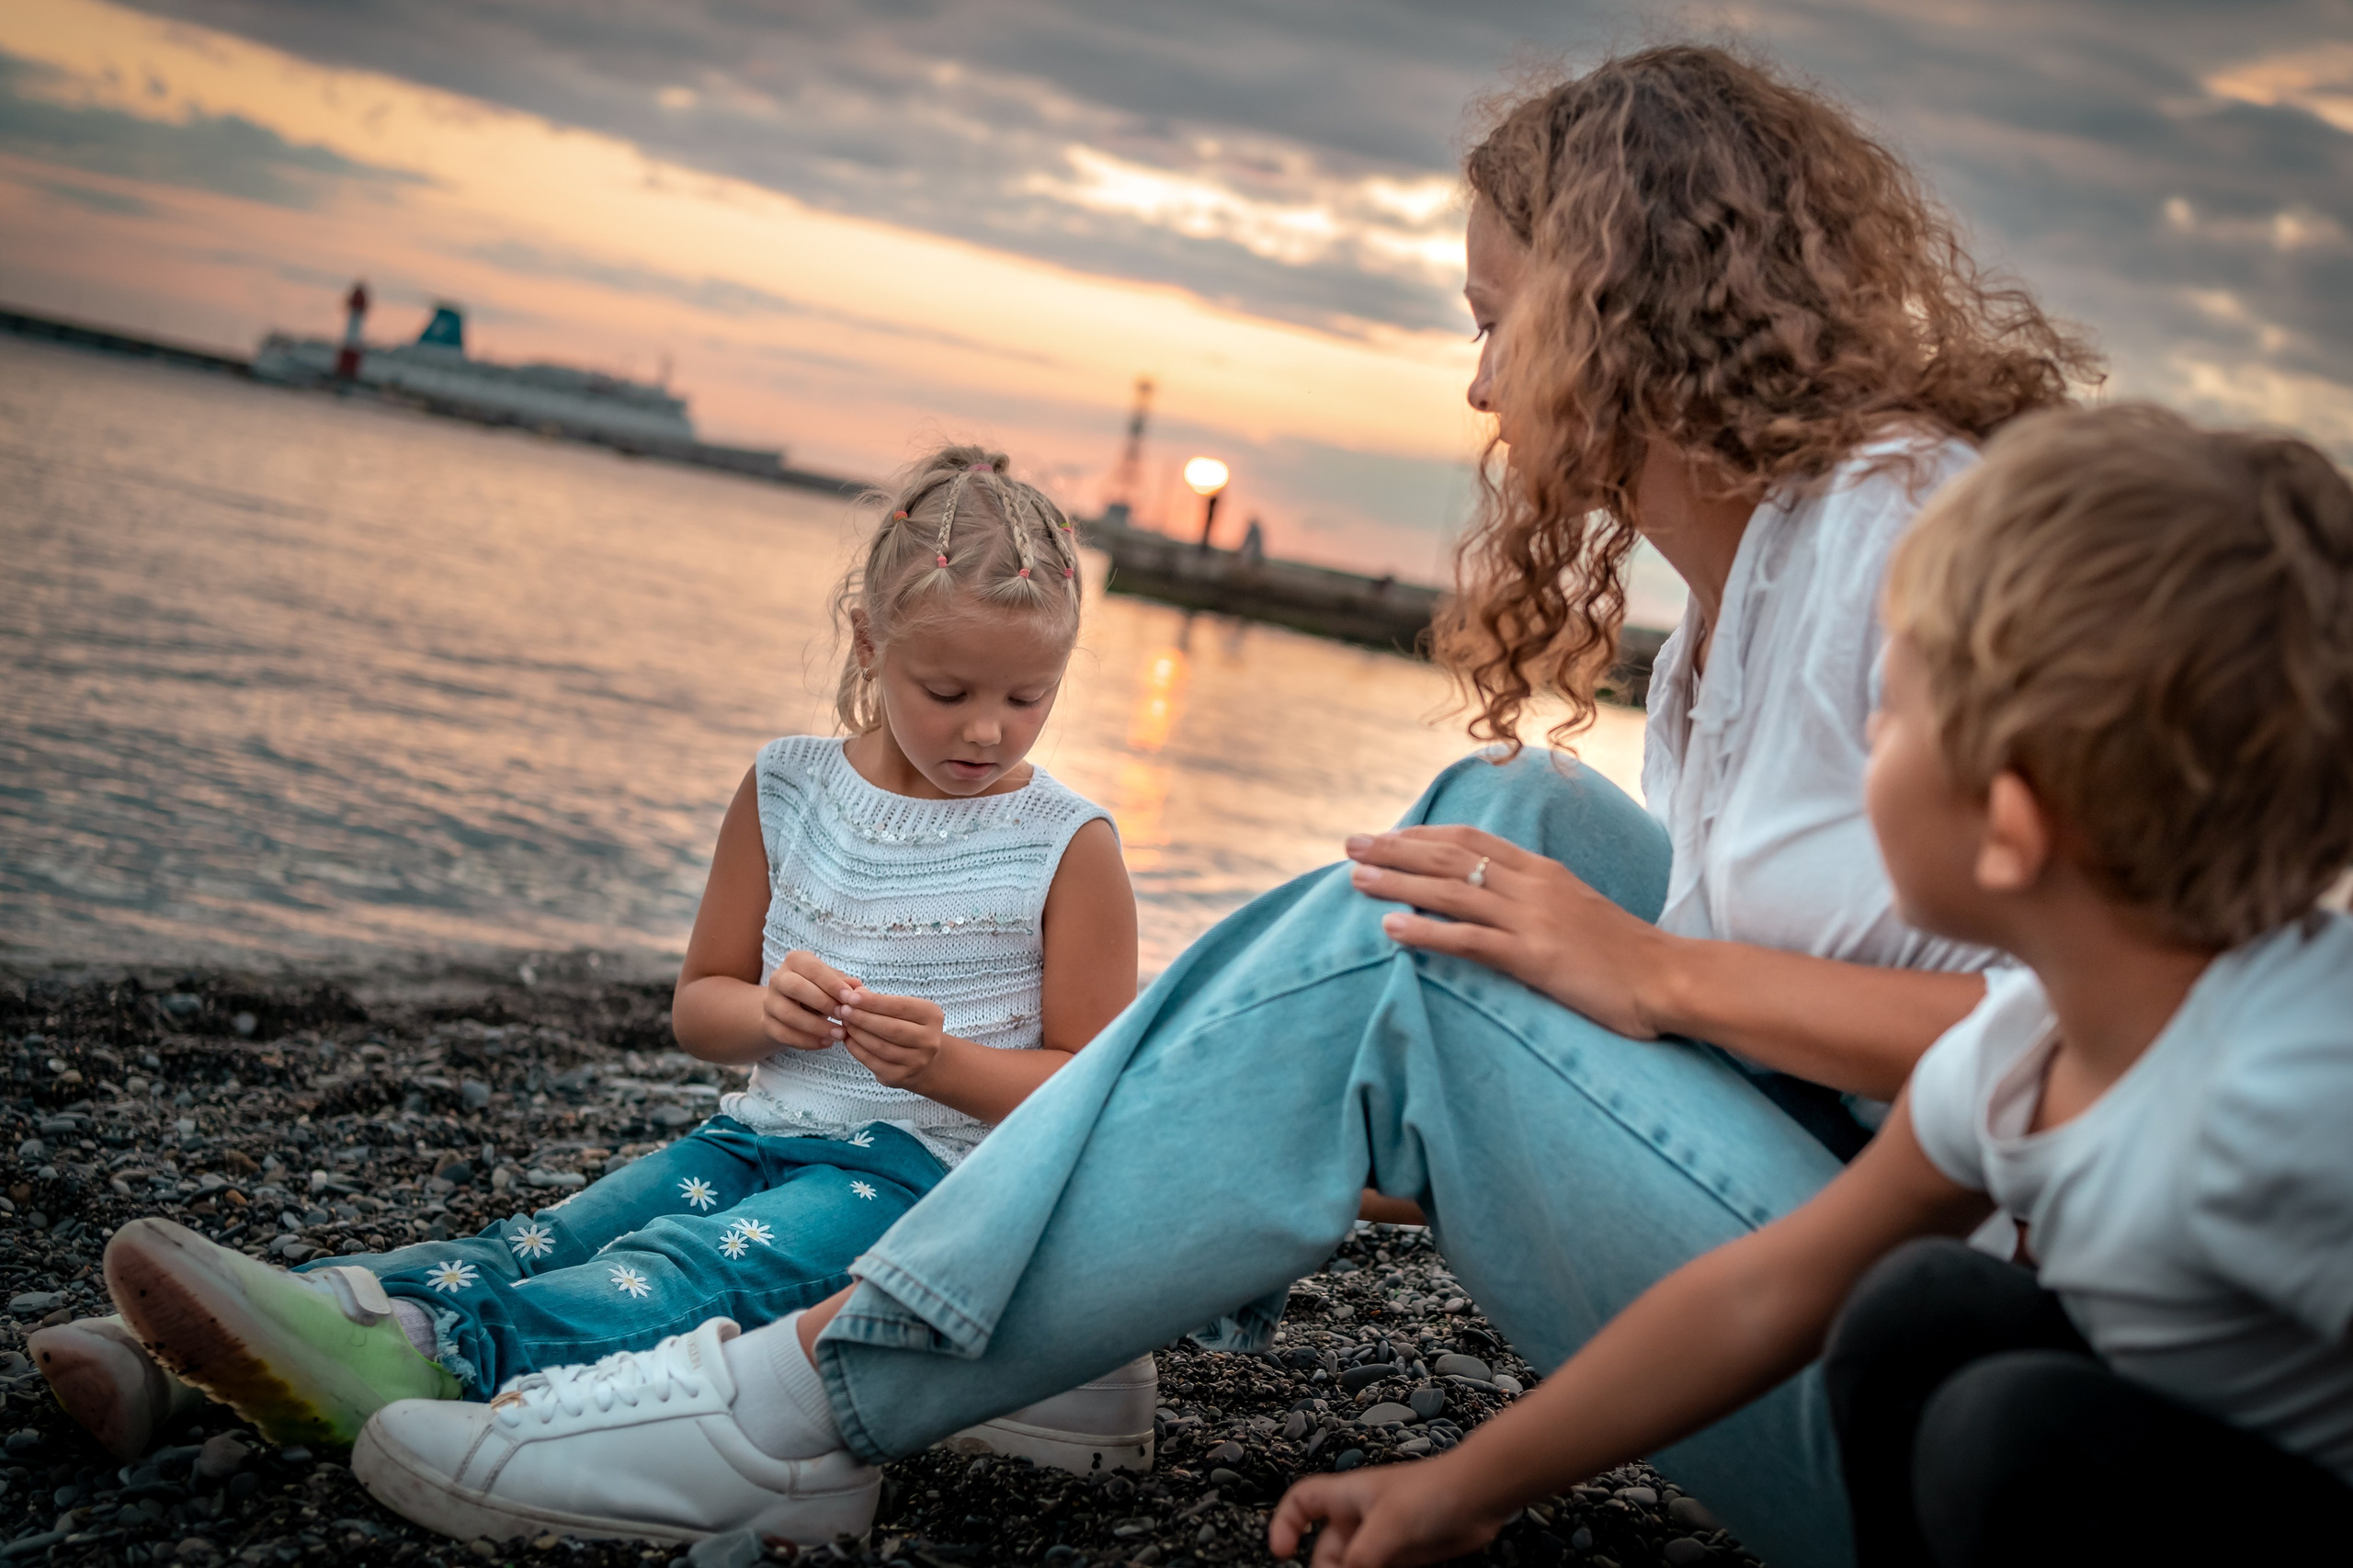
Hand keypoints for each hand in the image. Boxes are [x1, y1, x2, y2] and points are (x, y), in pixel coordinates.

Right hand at [763, 951, 860, 1051]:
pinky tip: (826, 1043)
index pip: (812, 969)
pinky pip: (784, 1034)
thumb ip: (846, 985)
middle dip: (822, 1002)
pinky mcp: (767, 1023)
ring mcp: (769, 1001)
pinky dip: (807, 1041)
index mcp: (796, 961)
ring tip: (839, 1034)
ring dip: (817, 1027)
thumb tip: (859, 989)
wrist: (792, 1009)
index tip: (850, 998)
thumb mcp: (832, 984)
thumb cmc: (819, 991)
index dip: (832, 983)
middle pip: (795, 987)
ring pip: (789, 1014)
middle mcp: (778, 978)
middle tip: (844, 1015)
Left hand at [834, 987, 947, 1088]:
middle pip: (891, 1028)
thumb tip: (852, 992)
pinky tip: (847, 1038)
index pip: (900, 1007)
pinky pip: (873, 1062)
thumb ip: (880, 999)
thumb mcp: (903, 1008)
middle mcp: (929, 1040)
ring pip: (880, 1047)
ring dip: (857, 1033)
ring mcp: (916, 1061)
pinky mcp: (900, 1077)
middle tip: (843, 1010)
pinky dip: (856, 1049)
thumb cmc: (908, 1025)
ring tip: (844, 1023)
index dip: (874, 1002)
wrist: (924, 1059)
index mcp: (932, 1016)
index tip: (851, 996)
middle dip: (863, 1018)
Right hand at [1269, 1454, 1508, 1567]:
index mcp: (1347, 1496)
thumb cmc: (1434, 1491)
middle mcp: (1360, 1517)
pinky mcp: (1402, 1556)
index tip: (1281, 1552)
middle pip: (1326, 1551)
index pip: (1302, 1503)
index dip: (1286, 1524)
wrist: (1480, 1496)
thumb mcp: (1388, 1525)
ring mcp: (1381, 1539)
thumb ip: (1360, 1558)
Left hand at [1345, 825, 1673, 1038]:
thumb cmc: (1625, 955)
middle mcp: (1533, 886)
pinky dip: (1427, 932)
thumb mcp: (1577, 911)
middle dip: (1396, 849)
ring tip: (1355, 879)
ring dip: (1398, 883)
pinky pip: (1471, 941)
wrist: (1672, 979)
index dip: (1424, 835)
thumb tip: (1497, 900)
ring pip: (1452, 891)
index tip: (1386, 835)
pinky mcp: (1536, 958)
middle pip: (1451, 856)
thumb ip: (1537, 900)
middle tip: (1350, 844)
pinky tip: (1391, 930)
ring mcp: (1534, 920)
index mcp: (1543, 871)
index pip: (1471, 840)